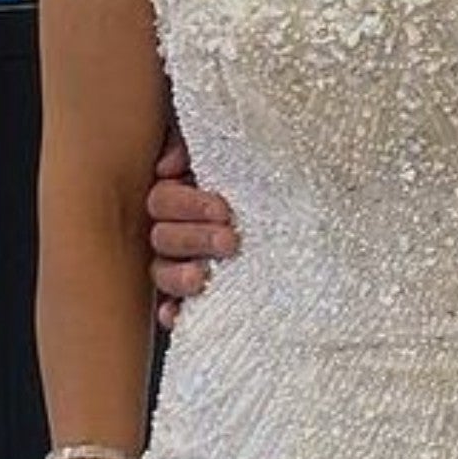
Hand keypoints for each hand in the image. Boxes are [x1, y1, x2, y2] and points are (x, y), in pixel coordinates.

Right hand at [147, 134, 238, 327]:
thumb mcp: (229, 152)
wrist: (296, 217)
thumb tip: (167, 166)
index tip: (224, 210)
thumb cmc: (256, 177)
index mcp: (176, 198)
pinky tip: (175, 314)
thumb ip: (190, 144)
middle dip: (196, 239)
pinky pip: (169, 308)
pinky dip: (171, 311)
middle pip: (163, 238)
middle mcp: (171, 231)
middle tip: (230, 242)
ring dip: (179, 275)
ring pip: (161, 273)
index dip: (189, 206)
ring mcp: (176, 266)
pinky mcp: (187, 297)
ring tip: (202, 277)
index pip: (163, 202)